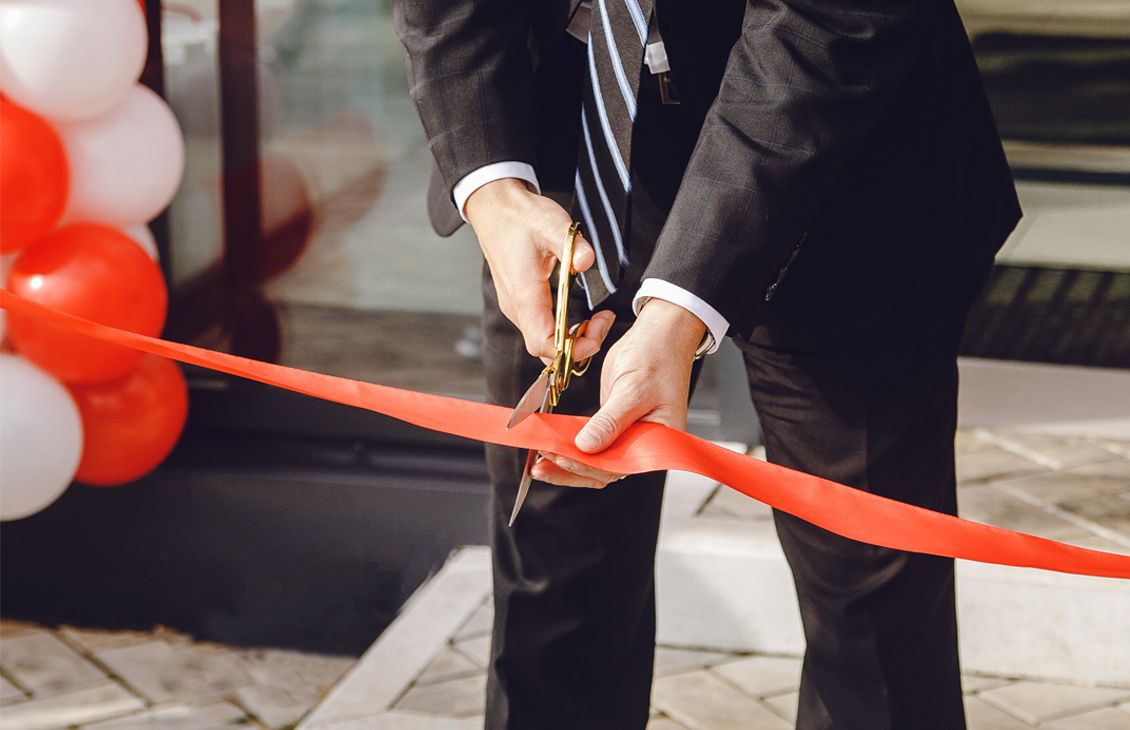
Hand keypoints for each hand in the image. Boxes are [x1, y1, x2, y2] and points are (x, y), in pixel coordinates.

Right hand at [466, 178, 613, 360]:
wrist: (495, 209)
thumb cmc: (520, 218)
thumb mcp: (552, 224)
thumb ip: (572, 245)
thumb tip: (585, 262)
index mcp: (523, 294)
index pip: (543, 343)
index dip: (570, 349)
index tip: (595, 331)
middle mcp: (516, 307)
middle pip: (544, 350)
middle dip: (578, 346)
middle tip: (602, 322)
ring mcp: (516, 307)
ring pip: (542, 343)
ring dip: (571, 340)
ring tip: (595, 320)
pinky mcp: (519, 303)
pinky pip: (540, 331)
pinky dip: (562, 332)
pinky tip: (578, 318)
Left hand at [533, 298, 706, 487]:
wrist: (658, 336)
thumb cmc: (658, 359)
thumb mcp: (633, 391)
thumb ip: (610, 421)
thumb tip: (587, 446)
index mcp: (657, 444)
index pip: (618, 467)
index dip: (587, 467)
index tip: (562, 458)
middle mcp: (641, 446)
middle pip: (601, 470)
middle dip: (569, 469)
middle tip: (540, 464)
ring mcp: (625, 437)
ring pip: (592, 460)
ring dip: (565, 461)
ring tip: (537, 463)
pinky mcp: (611, 425)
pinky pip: (589, 442)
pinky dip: (569, 445)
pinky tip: (549, 445)